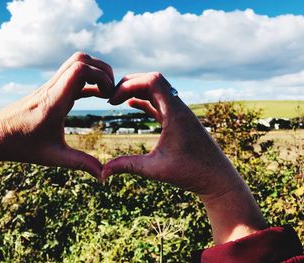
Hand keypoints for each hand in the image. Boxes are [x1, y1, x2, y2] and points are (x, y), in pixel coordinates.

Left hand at [0, 52, 113, 178]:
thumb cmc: (22, 145)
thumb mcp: (53, 157)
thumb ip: (81, 163)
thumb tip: (103, 175)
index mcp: (54, 102)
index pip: (79, 70)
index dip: (100, 76)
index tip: (108, 96)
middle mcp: (52, 88)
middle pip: (80, 59)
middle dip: (102, 70)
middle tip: (111, 92)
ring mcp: (50, 86)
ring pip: (76, 62)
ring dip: (95, 72)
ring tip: (106, 93)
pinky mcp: (50, 89)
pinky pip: (73, 75)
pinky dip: (89, 80)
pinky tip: (97, 95)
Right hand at [102, 72, 239, 197]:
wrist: (217, 178)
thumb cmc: (191, 173)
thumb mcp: (155, 169)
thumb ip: (127, 166)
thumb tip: (102, 172)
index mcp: (175, 113)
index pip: (153, 80)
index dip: (129, 85)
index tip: (113, 102)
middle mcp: (178, 108)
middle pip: (153, 80)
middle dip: (130, 84)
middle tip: (111, 98)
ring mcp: (179, 113)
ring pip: (156, 90)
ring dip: (137, 90)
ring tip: (116, 100)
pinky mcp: (178, 121)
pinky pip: (159, 102)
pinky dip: (144, 100)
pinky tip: (132, 104)